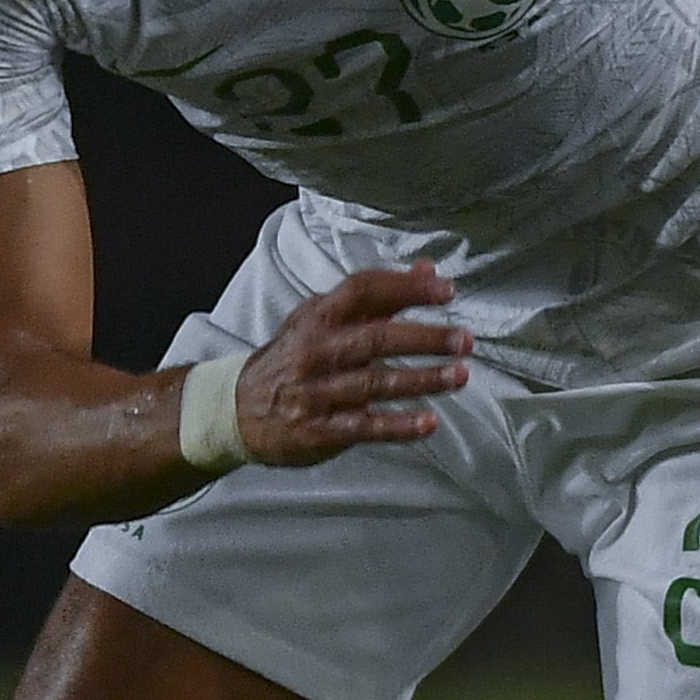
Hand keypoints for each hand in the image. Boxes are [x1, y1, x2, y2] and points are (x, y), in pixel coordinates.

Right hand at [231, 265, 470, 465]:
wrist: (235, 410)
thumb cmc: (292, 359)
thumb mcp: (323, 319)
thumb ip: (379, 297)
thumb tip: (428, 269)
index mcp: (318, 318)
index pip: (363, 291)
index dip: (406, 288)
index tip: (446, 290)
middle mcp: (316, 352)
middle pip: (375, 338)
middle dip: (424, 338)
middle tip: (464, 339)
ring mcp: (316, 392)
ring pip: (374, 383)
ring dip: (421, 379)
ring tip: (460, 375)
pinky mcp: (319, 430)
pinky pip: (363, 427)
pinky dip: (397, 426)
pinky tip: (428, 423)